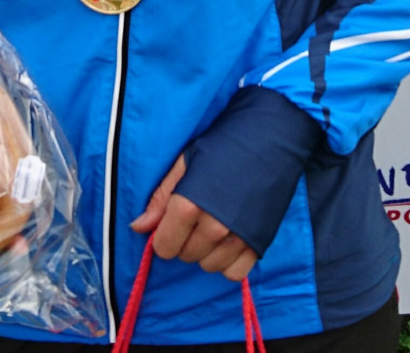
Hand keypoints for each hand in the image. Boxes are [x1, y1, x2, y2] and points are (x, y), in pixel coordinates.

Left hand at [130, 154, 256, 281]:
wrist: (271, 136)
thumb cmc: (224, 143)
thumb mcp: (185, 162)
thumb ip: (161, 197)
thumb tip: (138, 228)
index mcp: (190, 205)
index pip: (164, 247)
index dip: (164, 234)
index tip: (173, 220)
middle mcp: (214, 227)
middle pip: (185, 256)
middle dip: (185, 239)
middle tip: (197, 214)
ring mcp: (239, 238)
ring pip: (209, 266)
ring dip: (206, 251)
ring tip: (214, 223)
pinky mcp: (260, 244)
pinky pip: (234, 273)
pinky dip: (229, 261)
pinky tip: (229, 240)